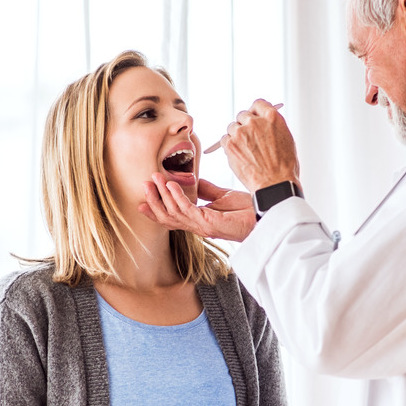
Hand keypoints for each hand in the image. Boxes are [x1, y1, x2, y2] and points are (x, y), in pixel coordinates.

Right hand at [139, 174, 255, 241]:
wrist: (264, 213)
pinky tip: (171, 184)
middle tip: (145, 184)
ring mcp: (202, 226)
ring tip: (155, 179)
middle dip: (153, 201)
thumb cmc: (247, 208)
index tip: (141, 200)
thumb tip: (192, 180)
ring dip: (162, 195)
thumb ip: (206, 190)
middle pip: (167, 217)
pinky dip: (177, 196)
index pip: (172, 218)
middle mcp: (198, 225)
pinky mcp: (209, 224)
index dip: (155, 210)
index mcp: (199, 220)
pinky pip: (187, 210)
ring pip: (173, 213)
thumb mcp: (222, 196)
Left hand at [218, 99, 300, 191]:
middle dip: (245, 125)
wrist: (274, 184)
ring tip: (246, 151)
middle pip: (243, 115)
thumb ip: (273, 127)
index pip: (258, 103)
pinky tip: (240, 156)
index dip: (256, 111)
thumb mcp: (286, 139)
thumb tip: (264, 123)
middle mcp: (255, 121)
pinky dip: (229, 146)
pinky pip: (224, 139)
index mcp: (272, 117)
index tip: (254, 117)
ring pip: (232, 127)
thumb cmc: (284, 167)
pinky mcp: (230, 144)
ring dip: (236, 136)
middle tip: (249, 139)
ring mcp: (241, 132)